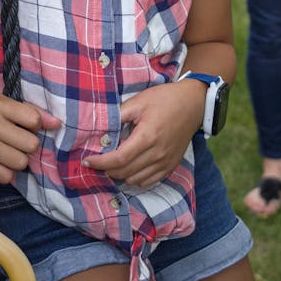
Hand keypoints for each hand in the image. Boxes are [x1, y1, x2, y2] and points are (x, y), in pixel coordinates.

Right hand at [0, 95, 59, 183]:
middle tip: (13, 140)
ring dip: (17, 159)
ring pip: (21, 163)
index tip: (22, 124)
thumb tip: (57, 124)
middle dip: (26, 144)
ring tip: (5, 151)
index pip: (35, 120)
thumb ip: (35, 113)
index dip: (34, 125)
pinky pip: (7, 176)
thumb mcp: (9, 107)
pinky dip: (5, 172)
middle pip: (31, 145)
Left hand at [82, 81, 202, 187]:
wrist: (193, 104)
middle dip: (106, 169)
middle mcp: (158, 154)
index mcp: (148, 136)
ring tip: (112, 162)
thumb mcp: (139, 101)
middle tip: (96, 160)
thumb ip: (118, 115)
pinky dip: (135, 178)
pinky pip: (148, 181)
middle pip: (125, 172)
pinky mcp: (170, 166)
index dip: (101, 163)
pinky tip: (129, 166)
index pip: (119, 159)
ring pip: (135, 180)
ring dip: (120, 174)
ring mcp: (166, 162)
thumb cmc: (165, 99)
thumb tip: (99, 128)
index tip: (87, 161)